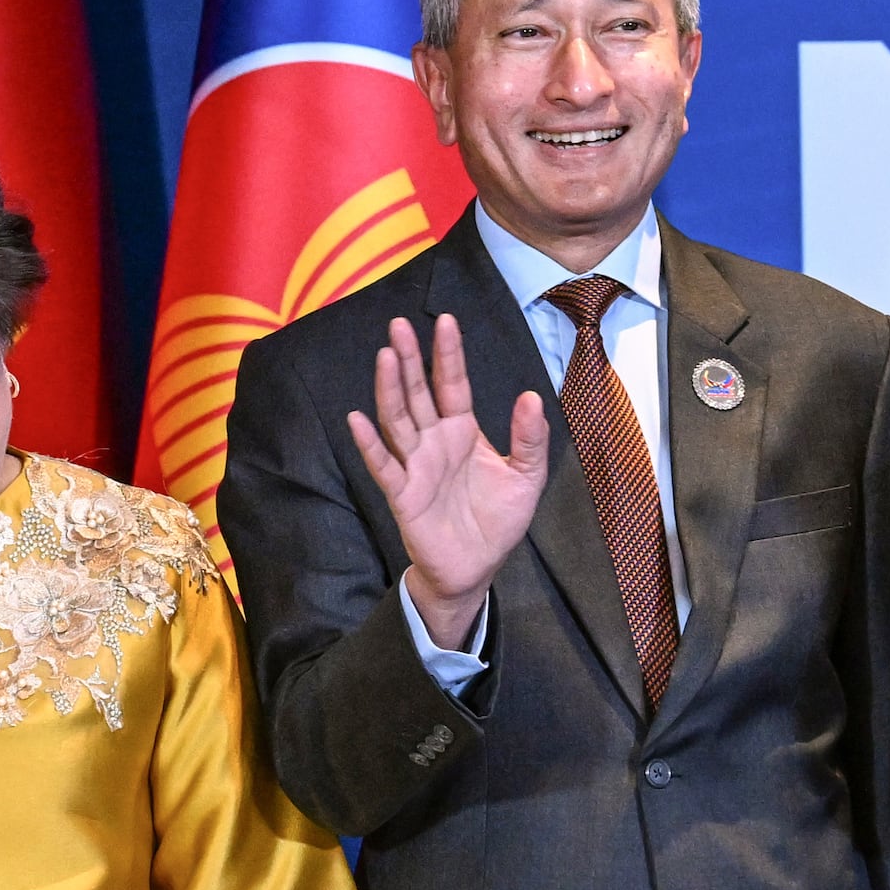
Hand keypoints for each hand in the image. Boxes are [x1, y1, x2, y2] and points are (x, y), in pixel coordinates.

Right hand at [345, 316, 552, 644]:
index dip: (448, 354)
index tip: (445, 320)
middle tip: (398, 324)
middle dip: (409, 359)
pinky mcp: (403, 494)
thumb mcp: (527, 477)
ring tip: (386, 356)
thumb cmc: (498, 521)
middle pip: (417, 392)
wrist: (476, 568)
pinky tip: (358, 419)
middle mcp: (434, 441)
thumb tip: (532, 396)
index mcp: (462, 431)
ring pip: (398, 419)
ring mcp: (415, 465)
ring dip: (390, 388)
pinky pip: (383, 464)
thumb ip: (530, 438)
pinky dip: (369, 443)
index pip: (452, 384)